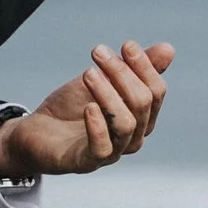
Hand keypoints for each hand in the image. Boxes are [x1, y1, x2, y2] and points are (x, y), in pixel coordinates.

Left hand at [0, 41, 174, 177]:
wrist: (38, 131)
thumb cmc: (74, 106)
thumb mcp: (103, 80)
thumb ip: (133, 67)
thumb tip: (169, 49)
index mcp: (142, 116)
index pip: (156, 91)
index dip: (144, 67)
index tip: (126, 45)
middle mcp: (134, 136)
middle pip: (142, 103)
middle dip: (122, 73)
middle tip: (98, 52)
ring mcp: (113, 151)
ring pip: (125, 123)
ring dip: (108, 94)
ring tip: (88, 73)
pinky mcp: (88, 162)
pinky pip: (102, 148)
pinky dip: (98, 126)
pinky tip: (88, 107)